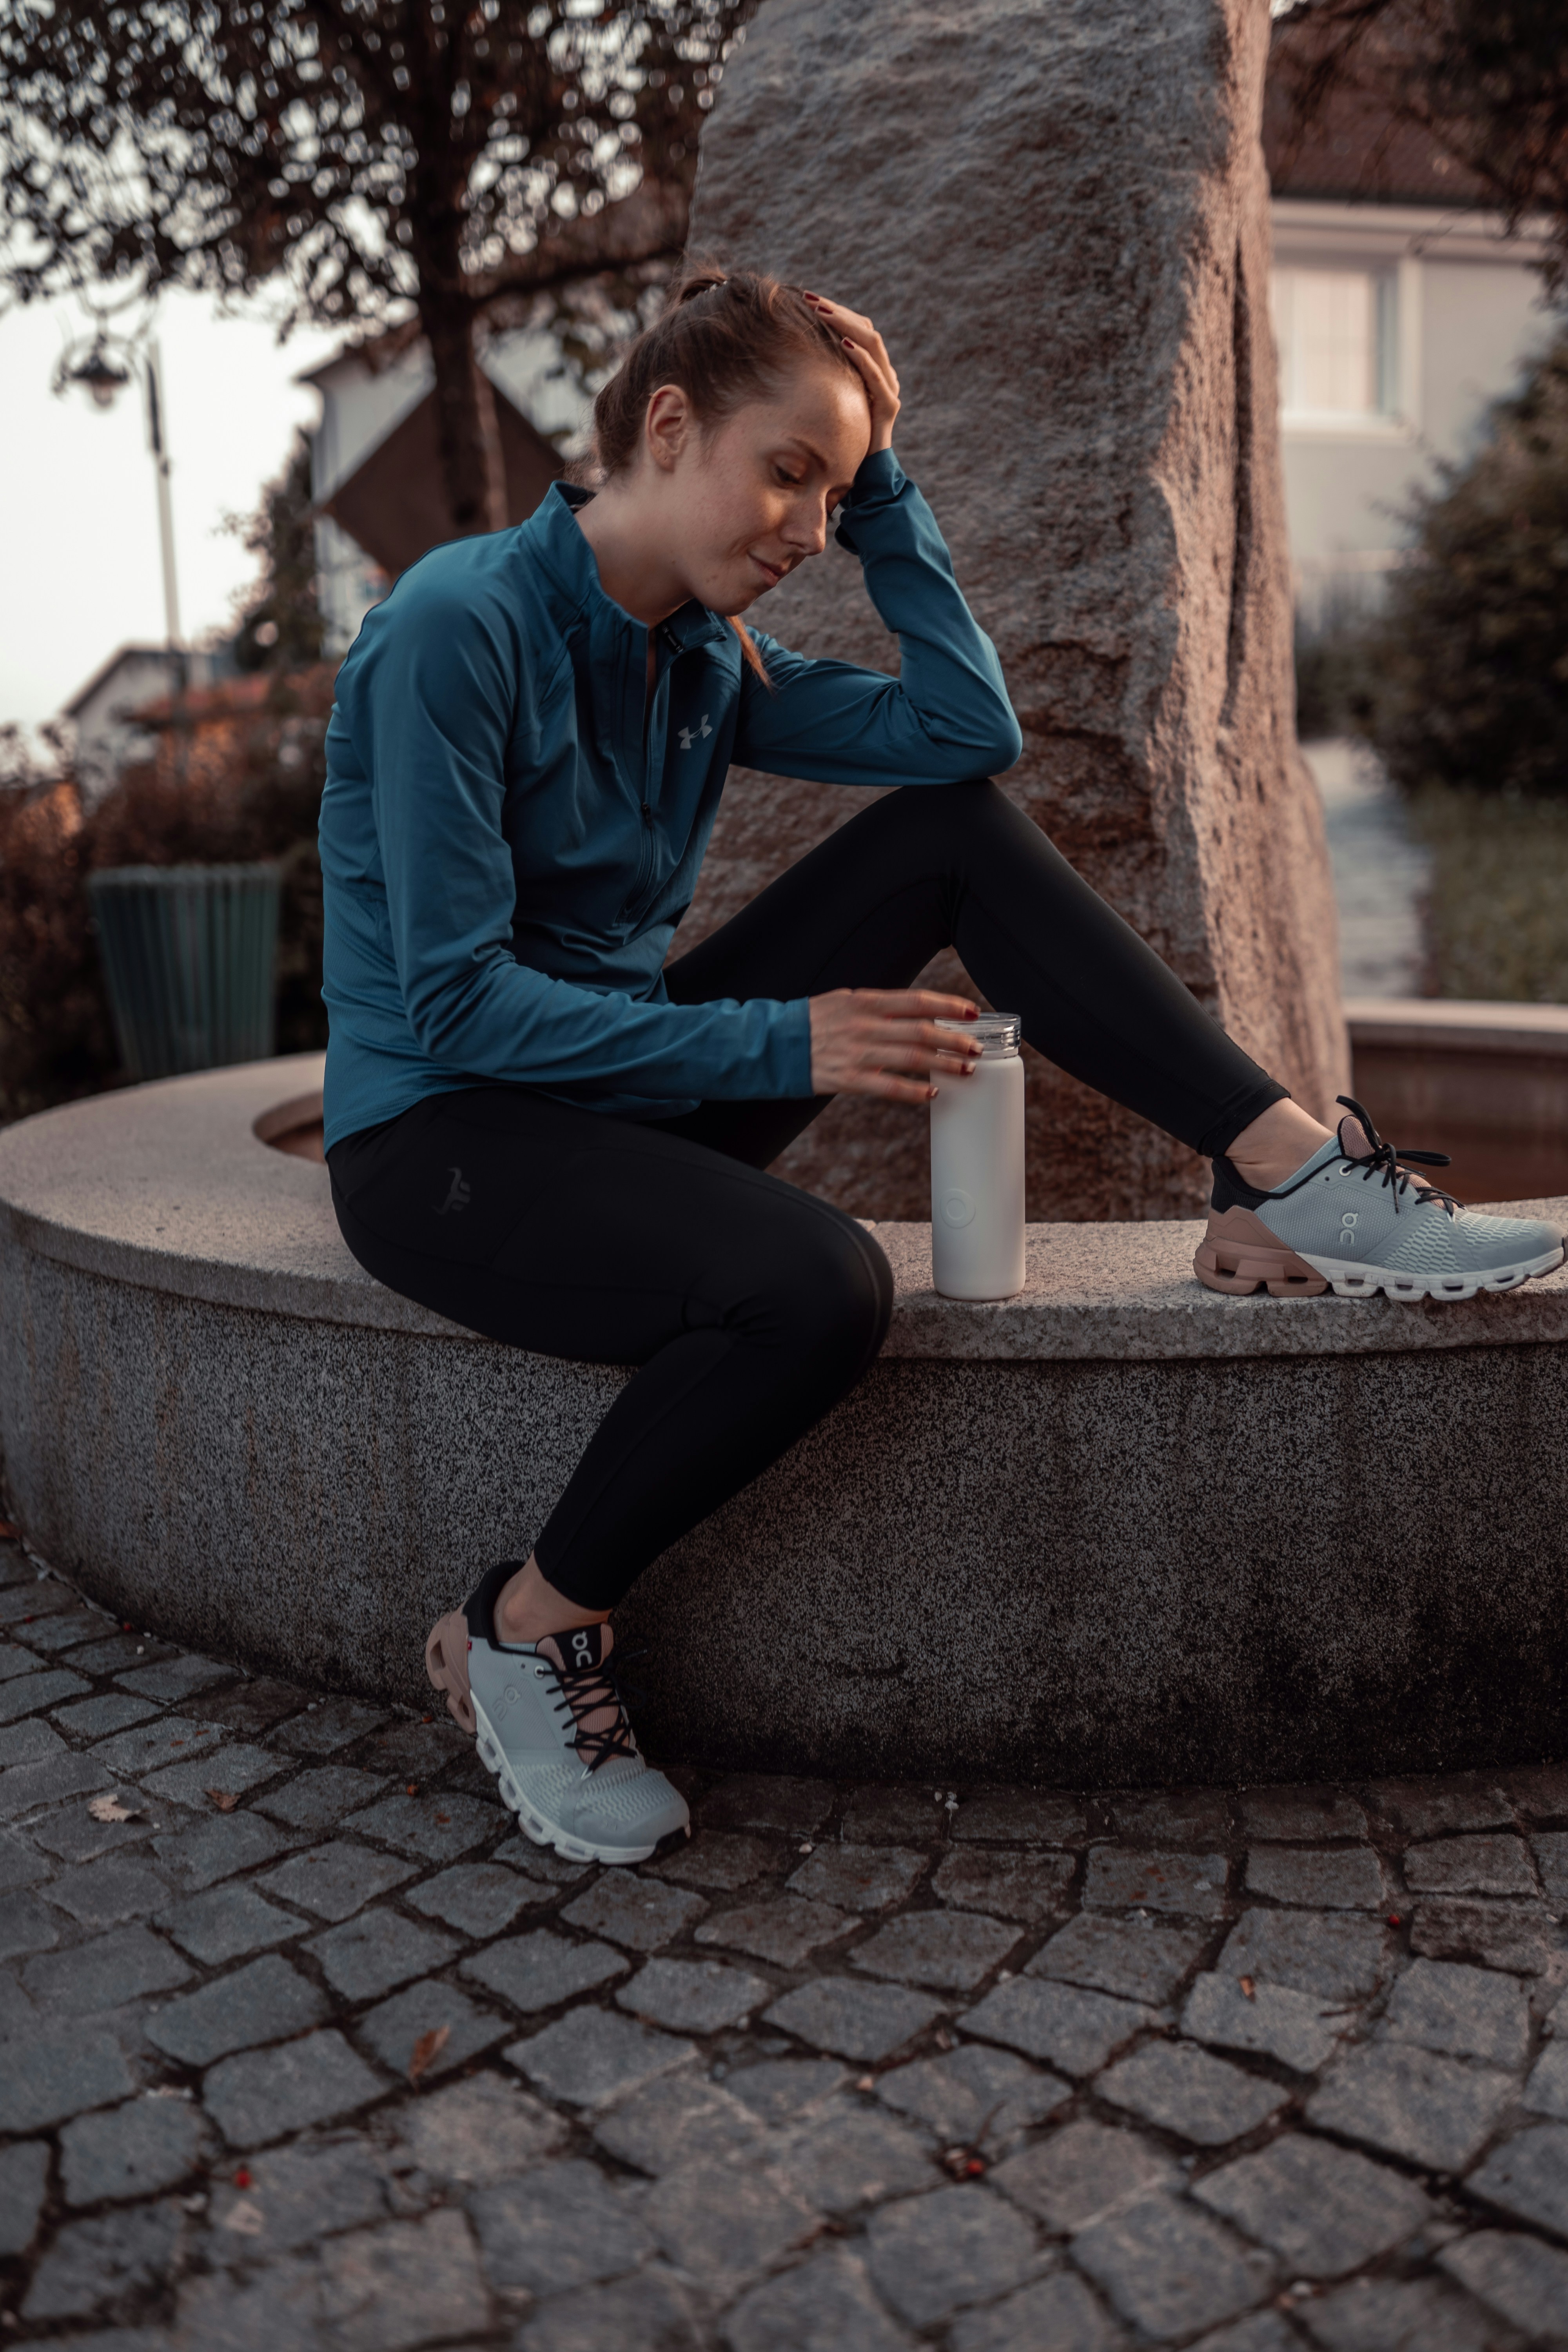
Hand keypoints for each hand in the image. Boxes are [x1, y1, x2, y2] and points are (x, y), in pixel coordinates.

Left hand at [802, 292, 899, 451]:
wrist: (866, 476)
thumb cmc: (842, 440)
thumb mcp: (829, 401)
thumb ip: (822, 380)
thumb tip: (788, 359)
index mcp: (871, 369)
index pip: (857, 328)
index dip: (835, 311)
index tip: (807, 299)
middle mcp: (884, 374)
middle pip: (865, 329)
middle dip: (836, 311)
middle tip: (809, 298)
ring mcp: (889, 388)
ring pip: (872, 343)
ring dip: (846, 325)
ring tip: (821, 312)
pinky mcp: (888, 406)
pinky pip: (876, 376)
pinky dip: (861, 358)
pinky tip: (843, 344)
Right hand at [809, 988, 980, 1104]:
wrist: (774, 1045)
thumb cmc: (811, 1021)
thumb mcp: (843, 1000)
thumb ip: (877, 1005)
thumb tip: (913, 1009)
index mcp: (866, 1001)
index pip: (917, 1001)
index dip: (949, 1006)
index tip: (973, 1012)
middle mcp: (865, 1025)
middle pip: (922, 1031)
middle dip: (955, 1040)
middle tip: (977, 1047)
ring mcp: (858, 1053)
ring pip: (913, 1059)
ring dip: (944, 1064)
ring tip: (965, 1069)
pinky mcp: (849, 1079)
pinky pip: (889, 1087)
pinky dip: (914, 1092)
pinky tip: (932, 1093)